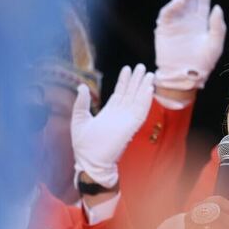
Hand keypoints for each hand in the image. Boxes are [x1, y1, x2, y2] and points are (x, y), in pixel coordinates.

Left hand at [72, 64, 154, 186]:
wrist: (90, 162)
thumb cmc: (83, 146)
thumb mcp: (79, 119)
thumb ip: (82, 103)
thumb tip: (82, 86)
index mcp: (109, 112)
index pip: (120, 93)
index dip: (124, 81)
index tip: (128, 69)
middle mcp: (120, 114)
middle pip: (131, 93)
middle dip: (136, 80)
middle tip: (141, 67)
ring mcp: (127, 120)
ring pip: (138, 100)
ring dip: (144, 87)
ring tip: (148, 74)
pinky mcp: (131, 126)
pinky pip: (141, 111)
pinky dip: (146, 100)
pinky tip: (149, 90)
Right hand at [155, 0, 226, 90]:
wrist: (185, 77)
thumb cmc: (203, 64)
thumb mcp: (215, 44)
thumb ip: (218, 26)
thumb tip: (217, 7)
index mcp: (201, 22)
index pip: (202, 1)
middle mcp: (188, 20)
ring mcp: (176, 23)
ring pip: (179, 2)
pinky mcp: (165, 29)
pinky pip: (168, 13)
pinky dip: (174, 4)